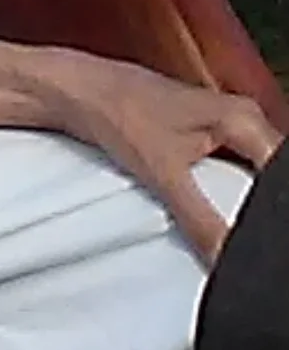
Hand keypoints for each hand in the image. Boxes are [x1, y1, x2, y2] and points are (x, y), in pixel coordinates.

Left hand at [0, 39, 283, 261]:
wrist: (79, 91)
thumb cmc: (118, 113)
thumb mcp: (163, 176)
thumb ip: (201, 220)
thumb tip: (225, 258)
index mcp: (244, 120)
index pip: (280, 177)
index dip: (272, 212)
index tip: (263, 241)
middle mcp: (241, 117)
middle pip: (272, 175)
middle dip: (264, 207)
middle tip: (254, 241)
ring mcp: (224, 123)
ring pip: (255, 170)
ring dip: (247, 199)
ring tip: (238, 226)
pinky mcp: (205, 133)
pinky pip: (234, 165)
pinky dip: (228, 190)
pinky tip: (220, 209)